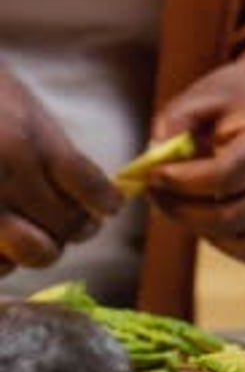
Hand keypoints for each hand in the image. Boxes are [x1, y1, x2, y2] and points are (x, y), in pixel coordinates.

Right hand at [0, 65, 121, 273]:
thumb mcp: (24, 110)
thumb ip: (57, 152)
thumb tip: (97, 199)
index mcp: (28, 141)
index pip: (89, 186)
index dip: (105, 201)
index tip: (108, 205)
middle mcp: (6, 175)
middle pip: (67, 224)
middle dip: (75, 226)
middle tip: (73, 220)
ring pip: (37, 251)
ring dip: (45, 246)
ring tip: (39, 234)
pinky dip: (6, 261)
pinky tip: (4, 243)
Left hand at [150, 52, 244, 270]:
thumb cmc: (241, 98)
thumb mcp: (208, 91)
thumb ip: (177, 117)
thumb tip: (152, 150)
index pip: (229, 174)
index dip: (185, 181)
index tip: (154, 173)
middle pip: (234, 216)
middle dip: (183, 211)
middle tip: (154, 192)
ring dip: (208, 235)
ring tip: (183, 209)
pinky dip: (241, 253)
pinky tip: (216, 228)